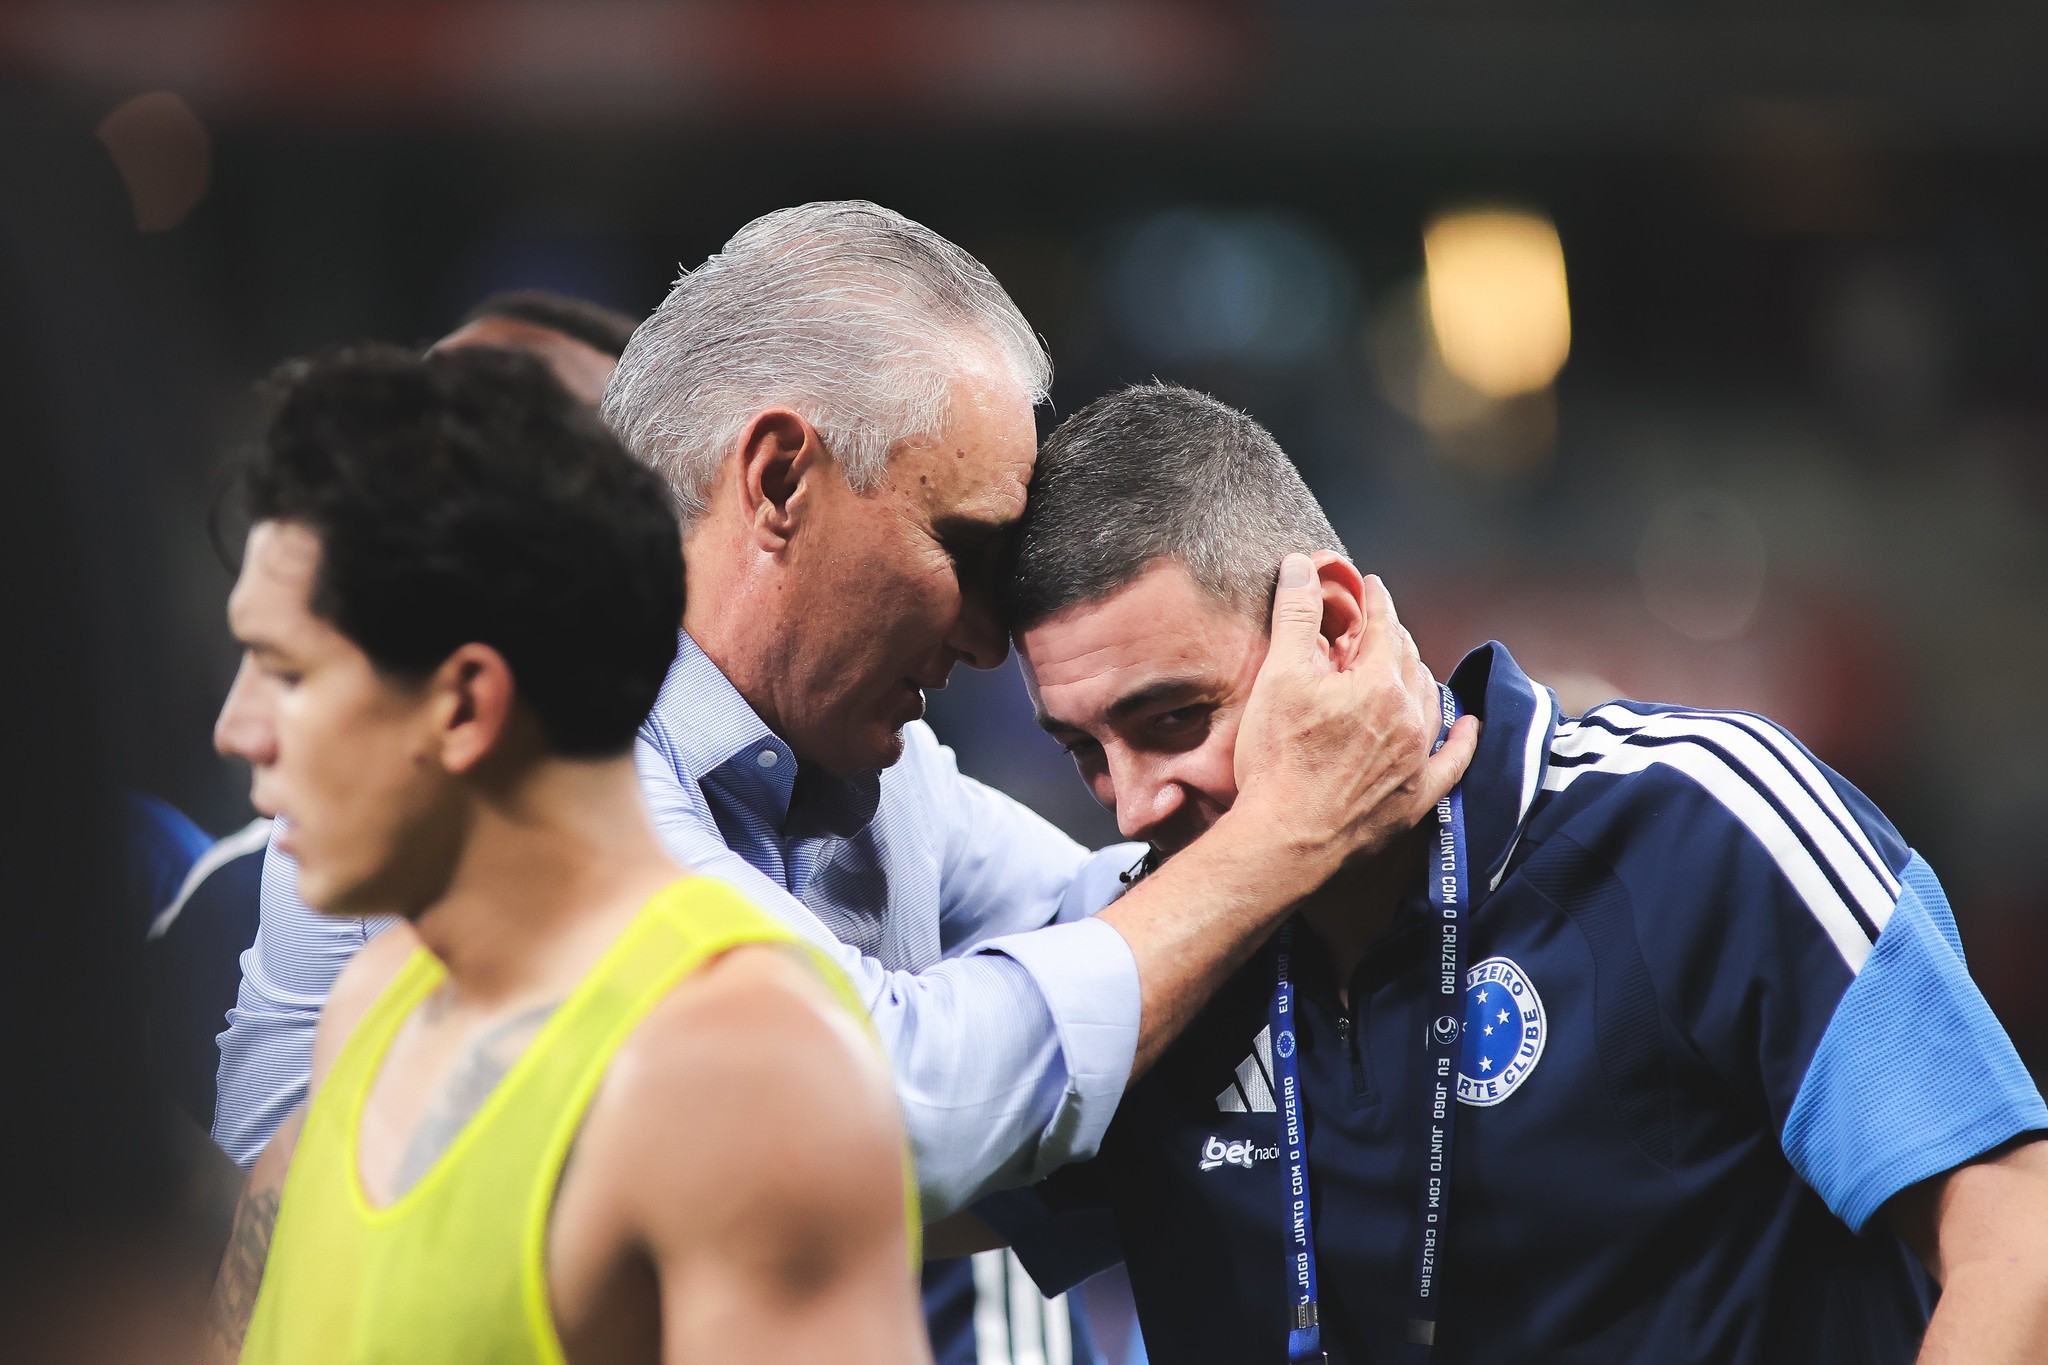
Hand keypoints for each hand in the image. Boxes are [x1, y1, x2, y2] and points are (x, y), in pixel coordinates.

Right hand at [1231, 555, 1476, 879]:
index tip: (1370, 585)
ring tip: (1406, 665)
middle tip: (1374, 627)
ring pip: (1429, 702)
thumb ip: (1296, 616)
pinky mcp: (1415, 798)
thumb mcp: (1279, 676)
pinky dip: (1462, 740)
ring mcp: (1416, 759)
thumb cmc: (1277, 760)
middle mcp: (1408, 717)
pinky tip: (1468, 726)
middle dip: (1393, 637)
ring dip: (1420, 677)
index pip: (1384, 625)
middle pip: (1409, 661)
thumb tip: (1302, 565)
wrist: (1285, 841)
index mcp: (1378, 683)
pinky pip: (1452, 761)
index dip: (1376, 600)